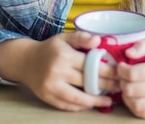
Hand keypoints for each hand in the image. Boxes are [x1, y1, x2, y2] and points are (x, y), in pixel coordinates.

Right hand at [0, 32, 118, 111]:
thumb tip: (98, 40)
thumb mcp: (64, 38)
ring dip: (96, 101)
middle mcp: (57, 72)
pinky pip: (68, 105)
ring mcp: (52, 87)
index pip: (91, 65)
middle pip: (87, 82)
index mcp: (64, 55)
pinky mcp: (47, 98)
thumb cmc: (49, 49)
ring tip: (109, 101)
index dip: (108, 70)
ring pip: (79, 98)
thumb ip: (81, 38)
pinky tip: (92, 104)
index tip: (119, 73)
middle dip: (106, 86)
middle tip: (119, 87)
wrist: (25, 61)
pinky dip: (81, 106)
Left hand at [116, 39, 144, 118]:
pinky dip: (133, 106)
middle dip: (122, 82)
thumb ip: (143, 46)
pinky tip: (134, 96)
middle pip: (131, 90)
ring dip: (126, 96)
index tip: (122, 66)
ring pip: (135, 104)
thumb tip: (128, 53)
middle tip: (123, 77)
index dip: (121, 70)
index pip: (133, 74)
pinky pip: (142, 114)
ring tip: (128, 86)